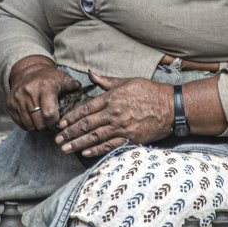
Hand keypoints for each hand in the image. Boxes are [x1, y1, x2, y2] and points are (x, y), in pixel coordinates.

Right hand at [6, 55, 80, 130]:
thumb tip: (79, 89)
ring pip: (29, 125)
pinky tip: (34, 120)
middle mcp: (28, 92)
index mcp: (44, 87)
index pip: (49, 114)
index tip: (58, 123)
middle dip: (46, 127)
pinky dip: (28, 125)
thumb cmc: (49, 78)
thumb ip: (72, 85)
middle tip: (50, 125)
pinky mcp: (9, 104)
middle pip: (39, 122)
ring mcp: (17, 99)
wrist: (27, 72)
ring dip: (37, 127)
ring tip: (43, 123)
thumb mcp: (62, 78)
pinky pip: (20, 123)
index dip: (54, 122)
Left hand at [54, 72, 173, 157]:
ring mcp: (122, 127)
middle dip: (70, 133)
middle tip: (57, 140)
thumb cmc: (149, 92)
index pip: (86, 109)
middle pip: (87, 125)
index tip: (61, 123)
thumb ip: (106, 81)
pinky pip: (110, 146)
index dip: (72, 117)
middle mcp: (114, 113)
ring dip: (78, 144)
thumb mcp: (126, 82)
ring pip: (95, 137)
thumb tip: (90, 74)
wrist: (171, 106)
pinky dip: (96, 150)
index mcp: (112, 98)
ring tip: (65, 149)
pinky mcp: (131, 138)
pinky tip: (85, 152)